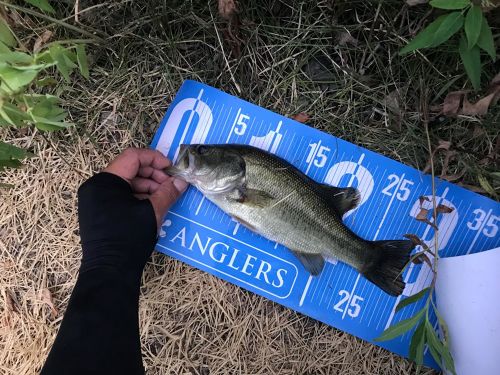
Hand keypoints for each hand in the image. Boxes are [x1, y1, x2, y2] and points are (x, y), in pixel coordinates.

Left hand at [77, 148, 187, 280]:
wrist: (109, 271)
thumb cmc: (129, 238)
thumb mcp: (152, 213)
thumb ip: (168, 193)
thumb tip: (182, 182)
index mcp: (105, 181)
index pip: (132, 157)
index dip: (154, 159)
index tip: (171, 169)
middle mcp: (96, 186)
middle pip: (129, 169)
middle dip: (153, 175)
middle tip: (170, 186)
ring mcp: (94, 200)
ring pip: (125, 183)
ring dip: (147, 187)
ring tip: (164, 198)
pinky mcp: (97, 212)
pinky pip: (119, 196)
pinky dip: (137, 197)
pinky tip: (152, 206)